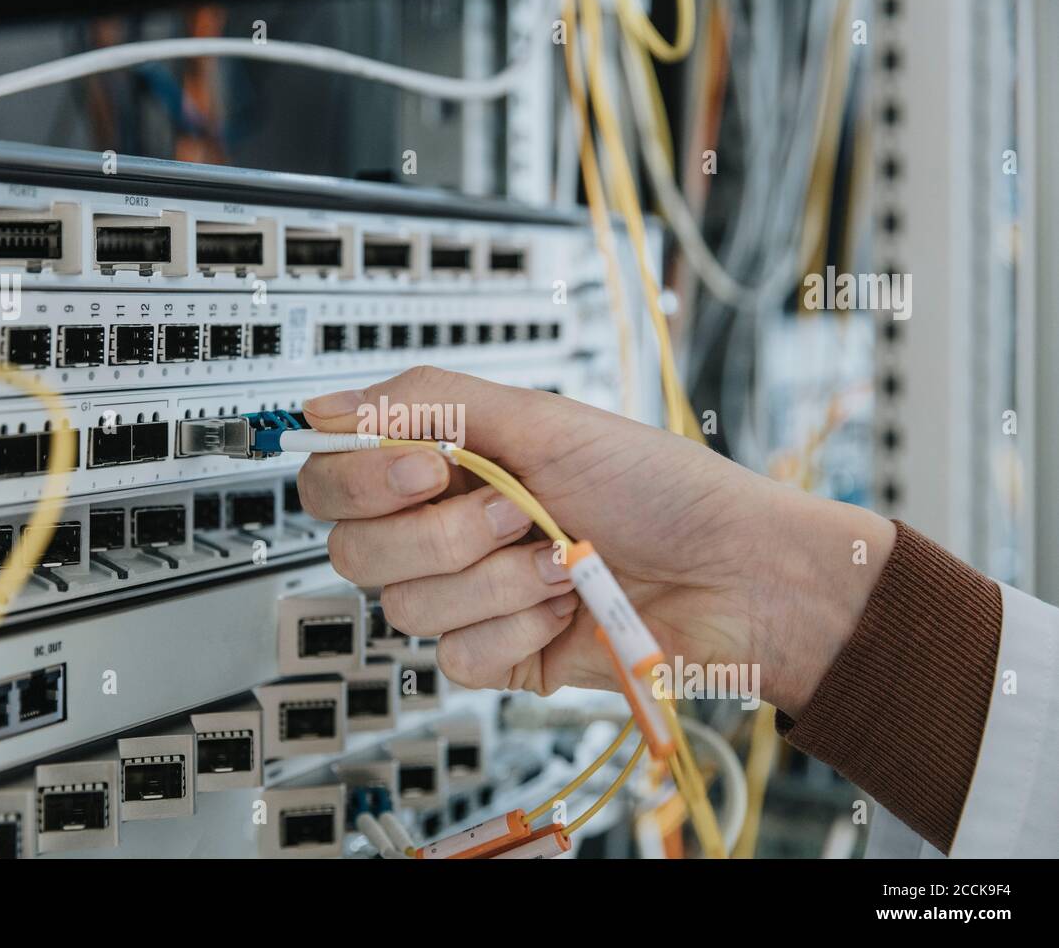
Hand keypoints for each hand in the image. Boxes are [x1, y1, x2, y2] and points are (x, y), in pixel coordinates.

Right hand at [296, 366, 894, 715]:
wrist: (735, 573)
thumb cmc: (657, 487)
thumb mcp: (541, 418)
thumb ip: (426, 401)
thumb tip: (323, 404)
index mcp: (445, 467)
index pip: (335, 481)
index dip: (364, 481)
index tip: (431, 468)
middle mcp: (446, 530)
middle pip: (355, 551)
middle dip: (444, 534)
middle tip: (515, 511)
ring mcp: (470, 597)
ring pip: (406, 606)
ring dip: (496, 579)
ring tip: (559, 557)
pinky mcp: (497, 655)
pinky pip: (456, 657)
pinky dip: (518, 625)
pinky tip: (565, 606)